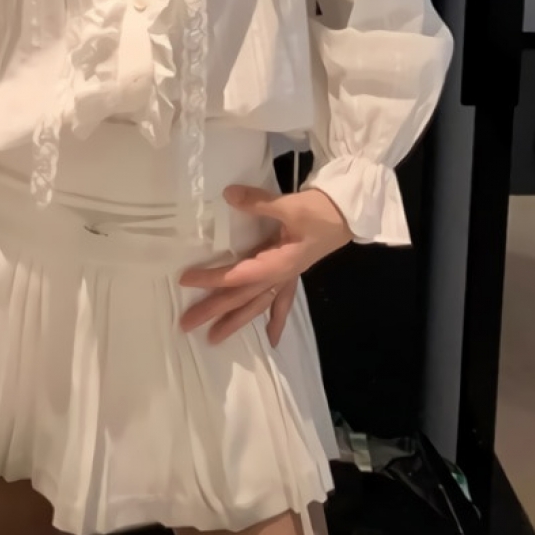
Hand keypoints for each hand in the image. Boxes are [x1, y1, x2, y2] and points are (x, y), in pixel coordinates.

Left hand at [179, 185, 352, 346]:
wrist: (348, 213)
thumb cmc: (320, 211)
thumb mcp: (290, 206)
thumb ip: (258, 203)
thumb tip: (229, 195)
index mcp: (279, 264)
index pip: (239, 275)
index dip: (213, 279)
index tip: (186, 281)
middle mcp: (281, 275)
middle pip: (243, 297)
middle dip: (215, 311)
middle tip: (186, 324)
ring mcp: (287, 276)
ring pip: (258, 304)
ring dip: (236, 321)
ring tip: (215, 339)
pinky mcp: (292, 271)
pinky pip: (282, 301)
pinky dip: (276, 320)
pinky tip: (271, 339)